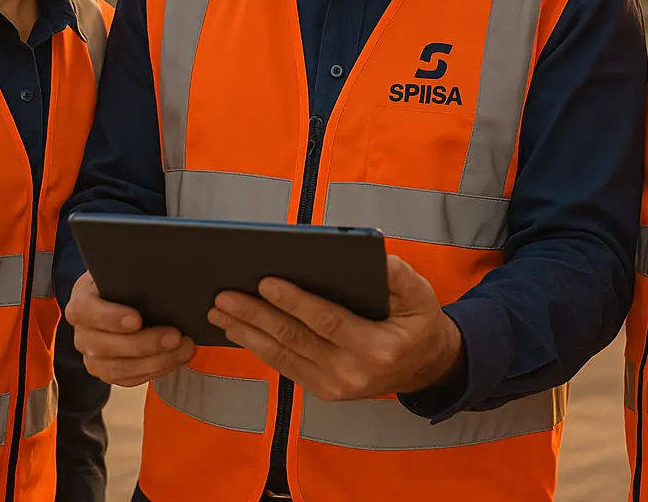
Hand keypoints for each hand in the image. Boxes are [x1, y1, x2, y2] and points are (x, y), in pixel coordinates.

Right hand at [65, 272, 194, 386]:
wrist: (125, 293)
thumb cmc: (128, 278)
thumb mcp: (127, 267)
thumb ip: (136, 271)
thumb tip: (162, 268)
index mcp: (82, 300)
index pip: (86, 311)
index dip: (110, 317)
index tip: (137, 319)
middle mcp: (83, 332)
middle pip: (104, 346)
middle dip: (144, 344)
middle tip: (175, 336)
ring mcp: (93, 355)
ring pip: (116, 369)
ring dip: (154, 361)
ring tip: (184, 348)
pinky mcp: (108, 371)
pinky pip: (129, 379)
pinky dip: (156, 370)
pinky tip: (178, 357)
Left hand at [208, 254, 463, 400]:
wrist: (427, 368)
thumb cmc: (418, 322)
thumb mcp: (419, 293)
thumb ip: (396, 274)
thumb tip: (369, 255)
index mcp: (376, 348)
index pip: (327, 321)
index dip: (295, 301)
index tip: (266, 281)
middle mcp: (351, 373)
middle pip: (295, 340)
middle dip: (256, 316)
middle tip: (225, 296)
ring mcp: (335, 387)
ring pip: (282, 357)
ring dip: (247, 333)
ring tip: (220, 312)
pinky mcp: (324, 391)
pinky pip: (285, 367)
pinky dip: (258, 348)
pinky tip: (239, 331)